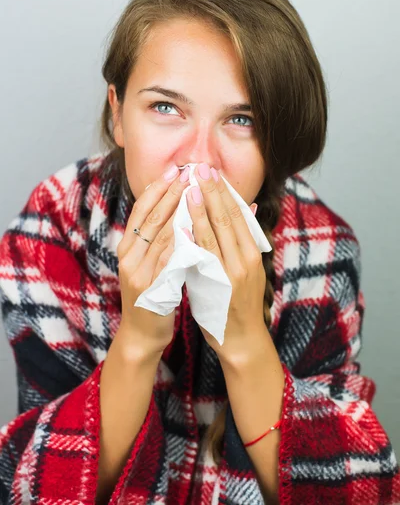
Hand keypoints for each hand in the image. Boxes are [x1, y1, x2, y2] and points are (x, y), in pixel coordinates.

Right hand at [116, 165, 190, 357]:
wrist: (143, 334)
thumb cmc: (152, 295)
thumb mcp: (149, 264)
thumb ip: (158, 240)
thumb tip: (175, 210)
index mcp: (127, 247)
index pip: (141, 209)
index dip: (158, 188)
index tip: (175, 169)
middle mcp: (128, 256)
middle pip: (150, 216)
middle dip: (170, 192)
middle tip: (187, 172)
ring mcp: (137, 271)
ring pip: (159, 234)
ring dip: (178, 210)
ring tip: (194, 191)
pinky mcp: (150, 287)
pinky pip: (168, 258)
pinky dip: (181, 240)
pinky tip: (194, 226)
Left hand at [185, 163, 265, 364]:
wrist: (241, 340)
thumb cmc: (238, 302)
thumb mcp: (246, 268)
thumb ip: (244, 239)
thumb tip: (247, 207)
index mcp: (253, 253)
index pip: (238, 214)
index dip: (225, 191)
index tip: (212, 172)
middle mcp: (246, 259)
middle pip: (229, 217)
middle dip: (213, 191)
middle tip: (201, 168)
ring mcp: (232, 272)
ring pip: (216, 233)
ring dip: (201, 208)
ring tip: (190, 186)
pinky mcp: (218, 285)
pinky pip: (204, 257)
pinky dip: (194, 238)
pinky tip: (184, 222)